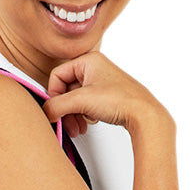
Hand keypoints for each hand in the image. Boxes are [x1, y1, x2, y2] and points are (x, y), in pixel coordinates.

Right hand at [42, 52, 168, 139]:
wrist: (144, 116)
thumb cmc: (120, 101)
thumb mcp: (81, 101)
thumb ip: (57, 106)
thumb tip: (45, 112)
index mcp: (88, 60)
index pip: (57, 75)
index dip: (54, 94)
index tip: (55, 109)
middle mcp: (95, 68)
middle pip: (66, 89)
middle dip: (64, 109)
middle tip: (65, 123)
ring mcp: (101, 82)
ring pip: (75, 99)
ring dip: (72, 115)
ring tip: (77, 128)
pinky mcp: (106, 96)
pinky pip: (86, 105)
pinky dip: (83, 116)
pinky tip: (87, 124)